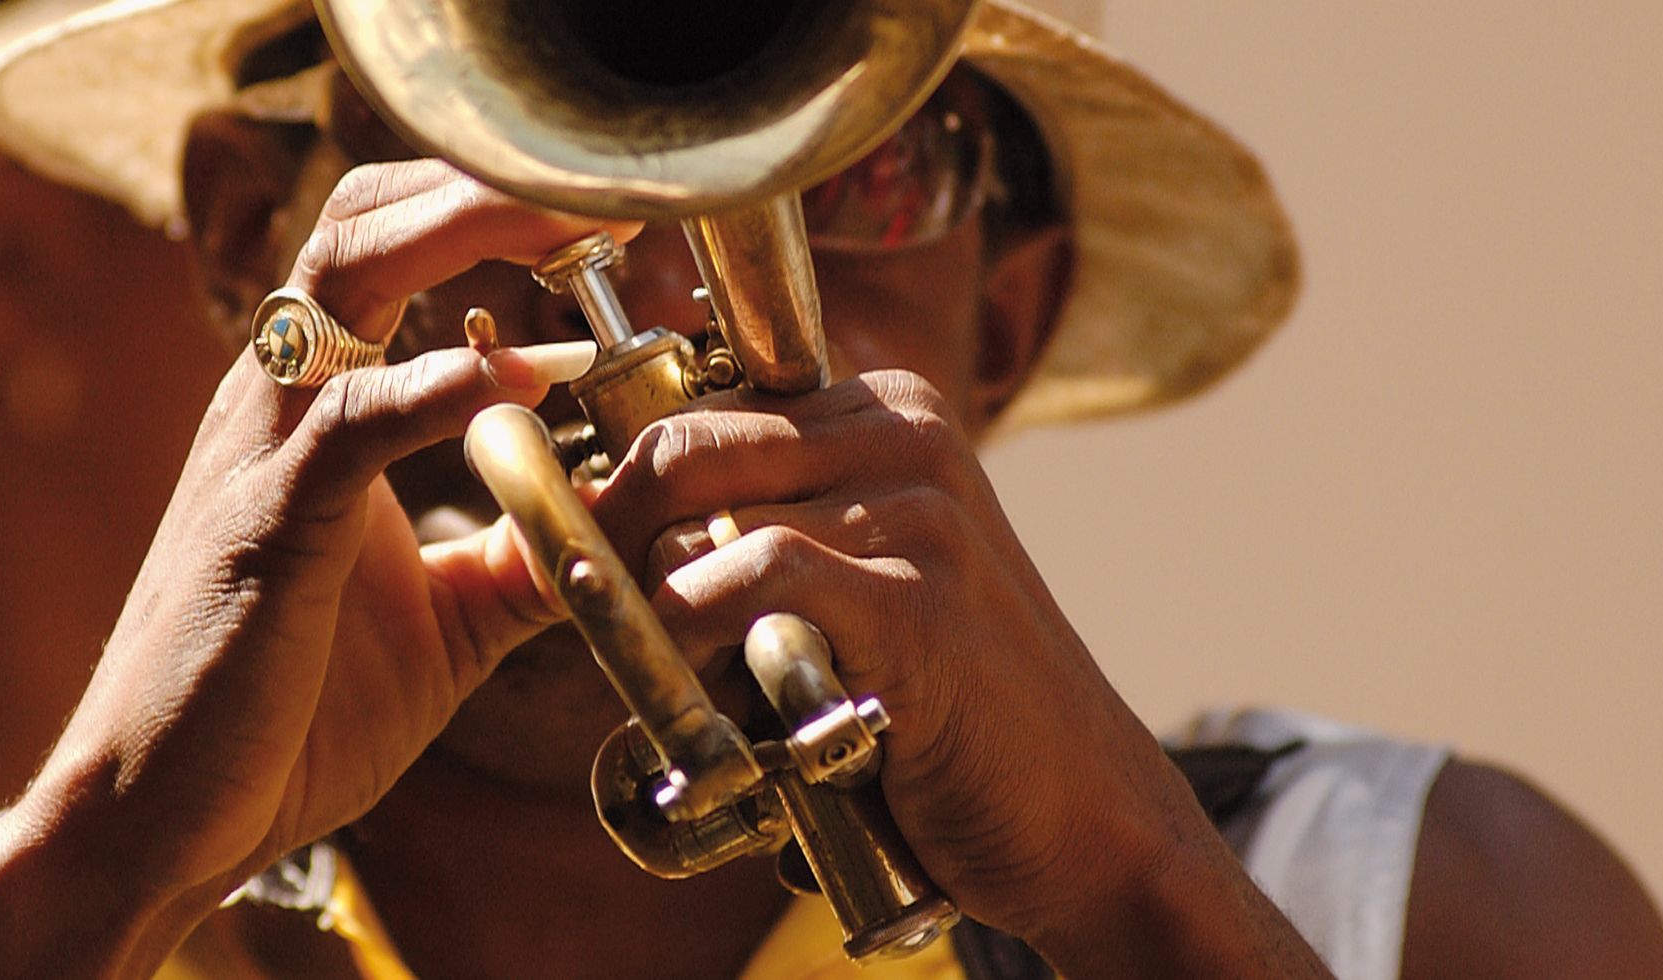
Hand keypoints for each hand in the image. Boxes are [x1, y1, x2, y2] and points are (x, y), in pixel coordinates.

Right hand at [0, 161, 635, 976]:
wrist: (159, 818)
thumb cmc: (279, 719)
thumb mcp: (447, 625)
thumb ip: (529, 556)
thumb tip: (637, 521)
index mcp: (315, 409)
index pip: (390, 247)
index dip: (494, 213)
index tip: (615, 221)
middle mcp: (278, 401)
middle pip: (367, 217)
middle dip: (487, 182)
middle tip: (614, 193)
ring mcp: (261, 449)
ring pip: (348, 272)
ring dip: (470, 230)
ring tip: (583, 229)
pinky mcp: (263, 521)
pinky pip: (354, 417)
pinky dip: (449, 386)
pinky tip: (533, 377)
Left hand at [594, 372, 1323, 974]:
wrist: (1084, 814)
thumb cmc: (953, 710)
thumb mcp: (867, 585)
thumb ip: (770, 533)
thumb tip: (617, 521)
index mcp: (892, 413)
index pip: (700, 407)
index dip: (622, 484)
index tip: (578, 552)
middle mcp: (909, 437)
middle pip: (681, 442)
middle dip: (607, 527)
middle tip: (582, 608)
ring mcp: (920, 513)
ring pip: (701, 506)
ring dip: (643, 596)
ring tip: (641, 664)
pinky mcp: (916, 602)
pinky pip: (753, 576)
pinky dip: (693, 624)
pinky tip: (694, 681)